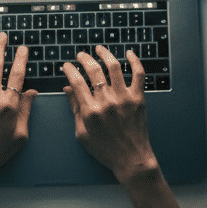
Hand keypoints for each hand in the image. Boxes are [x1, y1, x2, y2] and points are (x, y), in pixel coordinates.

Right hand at [62, 46, 156, 181]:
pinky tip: (129, 53)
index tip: (67, 65)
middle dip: (84, 58)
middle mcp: (106, 102)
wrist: (131, 158)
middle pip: (93, 70)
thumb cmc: (105, 149)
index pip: (76, 81)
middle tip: (81, 55)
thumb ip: (75, 108)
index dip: (70, 70)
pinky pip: (139, 74)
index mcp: (90, 111)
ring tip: (99, 49)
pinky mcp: (138, 98)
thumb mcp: (82, 133)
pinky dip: (135, 61)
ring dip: (105, 53)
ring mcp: (124, 98)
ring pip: (114, 67)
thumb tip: (68, 88)